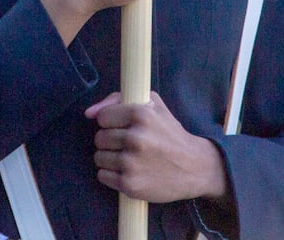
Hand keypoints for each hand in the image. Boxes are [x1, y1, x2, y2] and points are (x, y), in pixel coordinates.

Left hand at [85, 91, 227, 202]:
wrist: (194, 168)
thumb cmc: (170, 134)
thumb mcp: (153, 104)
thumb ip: (117, 99)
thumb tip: (89, 113)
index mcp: (141, 114)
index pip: (102, 117)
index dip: (111, 123)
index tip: (123, 128)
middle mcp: (136, 138)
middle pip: (99, 138)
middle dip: (110, 141)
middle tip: (128, 145)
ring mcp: (132, 163)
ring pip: (99, 157)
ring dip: (110, 158)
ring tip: (129, 158)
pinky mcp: (130, 185)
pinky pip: (102, 176)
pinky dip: (112, 175)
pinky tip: (128, 171)